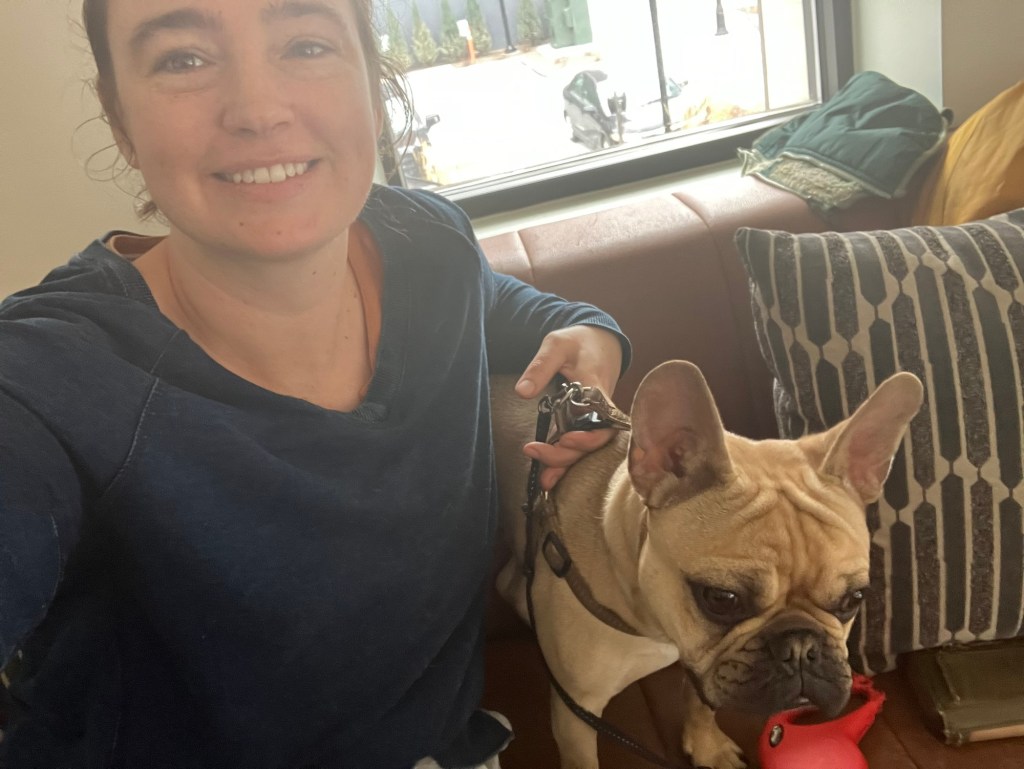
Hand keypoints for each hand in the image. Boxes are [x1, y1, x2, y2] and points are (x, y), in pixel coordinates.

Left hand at [514, 325, 623, 490]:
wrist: (598, 340)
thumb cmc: (578, 341)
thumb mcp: (556, 344)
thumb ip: (540, 366)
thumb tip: (522, 392)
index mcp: (597, 387)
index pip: (601, 419)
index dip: (587, 436)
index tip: (565, 438)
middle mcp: (601, 407)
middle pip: (594, 440)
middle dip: (568, 454)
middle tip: (535, 452)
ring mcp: (595, 417)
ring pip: (588, 448)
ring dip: (567, 464)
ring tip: (545, 481)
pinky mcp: (587, 422)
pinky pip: (580, 445)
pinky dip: (567, 461)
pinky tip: (551, 476)